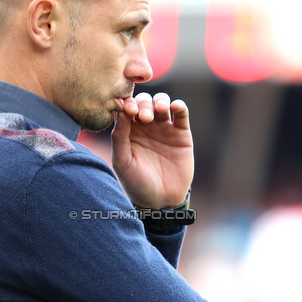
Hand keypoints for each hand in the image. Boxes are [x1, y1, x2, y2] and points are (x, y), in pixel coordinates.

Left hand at [111, 92, 193, 208]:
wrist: (161, 200)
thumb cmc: (137, 183)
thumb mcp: (122, 162)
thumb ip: (119, 138)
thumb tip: (120, 112)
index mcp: (128, 131)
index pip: (126, 108)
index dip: (126, 103)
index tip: (127, 109)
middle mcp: (145, 126)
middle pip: (143, 102)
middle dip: (143, 104)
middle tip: (144, 118)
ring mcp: (164, 128)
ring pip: (161, 102)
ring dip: (159, 101)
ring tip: (159, 110)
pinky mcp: (181, 133)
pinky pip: (181, 113)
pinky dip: (179, 106)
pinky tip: (174, 107)